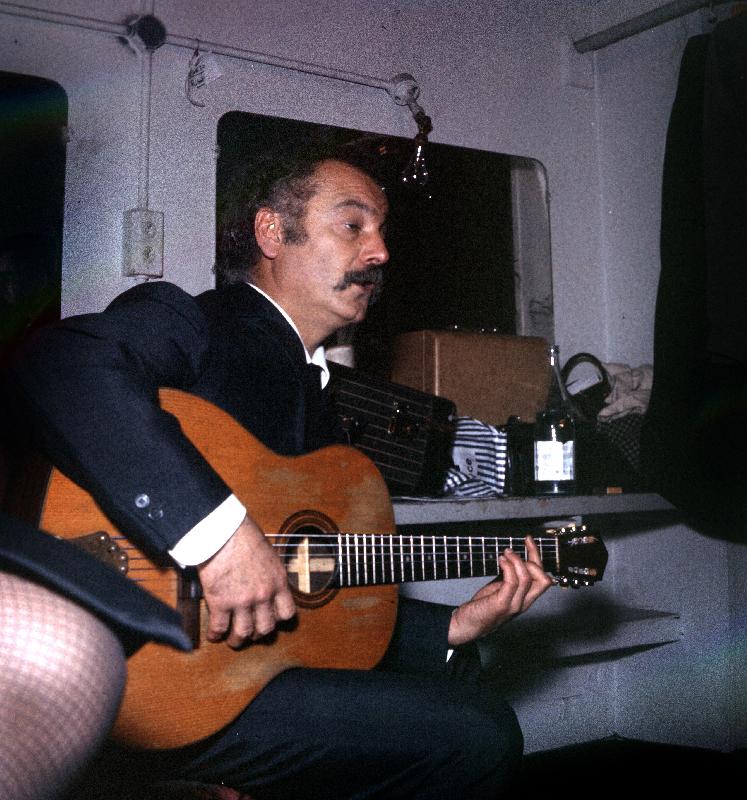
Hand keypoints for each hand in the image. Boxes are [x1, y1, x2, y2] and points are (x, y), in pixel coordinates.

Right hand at [197, 515, 295, 647]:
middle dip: (258, 633)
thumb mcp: (268, 553)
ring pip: (243, 633)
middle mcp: (263, 595)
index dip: (278, 619)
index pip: (287, 613)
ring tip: (233, 640)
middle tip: (251, 633)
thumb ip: (269, 572)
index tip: (271, 619)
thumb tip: (263, 580)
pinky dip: (216, 634)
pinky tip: (213, 634)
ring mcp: (242, 601)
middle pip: (265, 627)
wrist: (223, 531)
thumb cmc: (244, 534)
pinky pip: (219, 627)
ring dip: (238, 640)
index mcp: (278, 581)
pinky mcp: (220, 602)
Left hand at [447, 536, 552, 646]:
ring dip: (516, 560)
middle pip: (542, 579)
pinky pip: (512, 582)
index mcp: (525, 598)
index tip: (528, 541)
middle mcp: (524, 602)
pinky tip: (500, 560)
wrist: (468, 625)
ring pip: (527, 578)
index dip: (537, 556)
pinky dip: (508, 567)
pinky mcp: (502, 604)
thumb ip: (510, 578)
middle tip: (516, 547)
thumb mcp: (500, 589)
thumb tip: (514, 559)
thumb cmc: (483, 607)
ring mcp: (514, 604)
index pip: (542, 576)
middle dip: (533, 557)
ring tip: (505, 553)